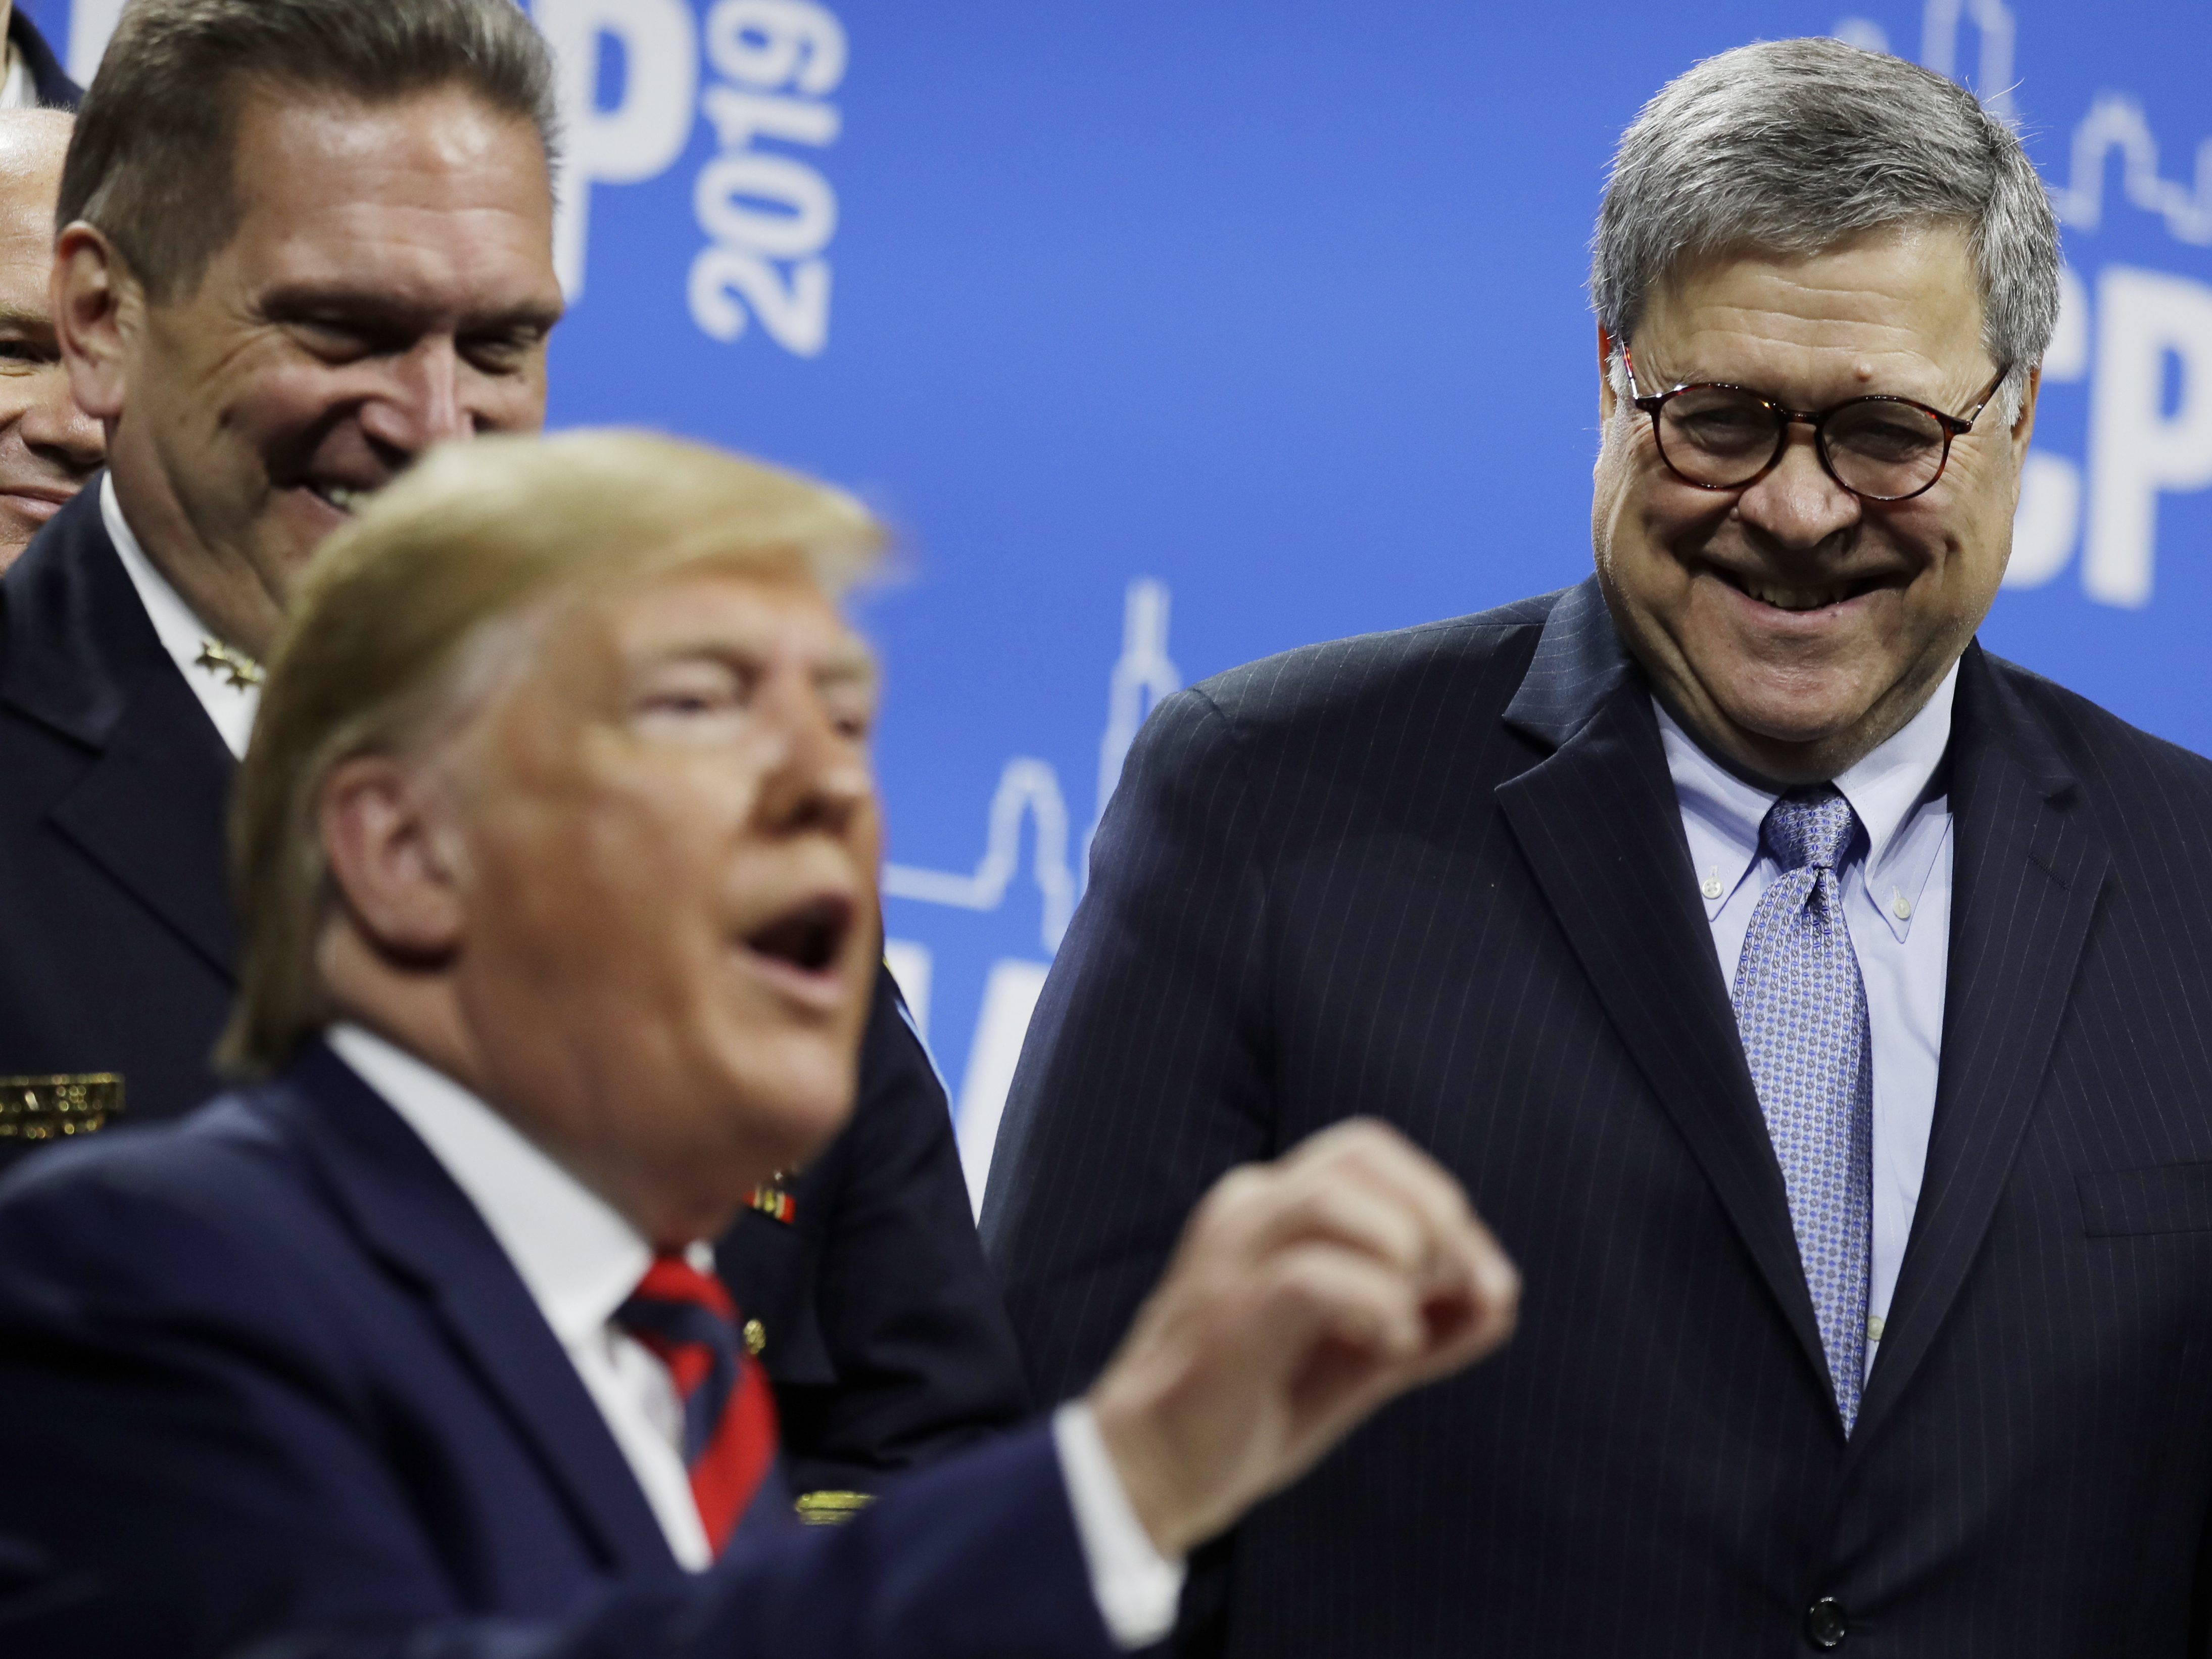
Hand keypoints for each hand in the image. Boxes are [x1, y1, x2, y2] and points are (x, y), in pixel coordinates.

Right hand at [1085, 1118, 1518, 1557]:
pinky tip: (1389, 1349)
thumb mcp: (1361, 1354)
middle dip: (1436, 1222)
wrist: (1156, 1470)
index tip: (1477, 1283)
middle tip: (1455, 1296)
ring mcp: (1231, 1256)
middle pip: (1363, 1155)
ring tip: (1408, 1321)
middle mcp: (1246, 1208)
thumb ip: (1429, 1322)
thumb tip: (1503, 1296)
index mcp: (1270, 1204)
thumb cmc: (1256, 1403)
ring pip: (1338, 1198)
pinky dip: (1378, 1307)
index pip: (1372, 1153)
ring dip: (1406, 1256)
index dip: (1441, 1202)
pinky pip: (1318, 1277)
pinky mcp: (1229, 1314)